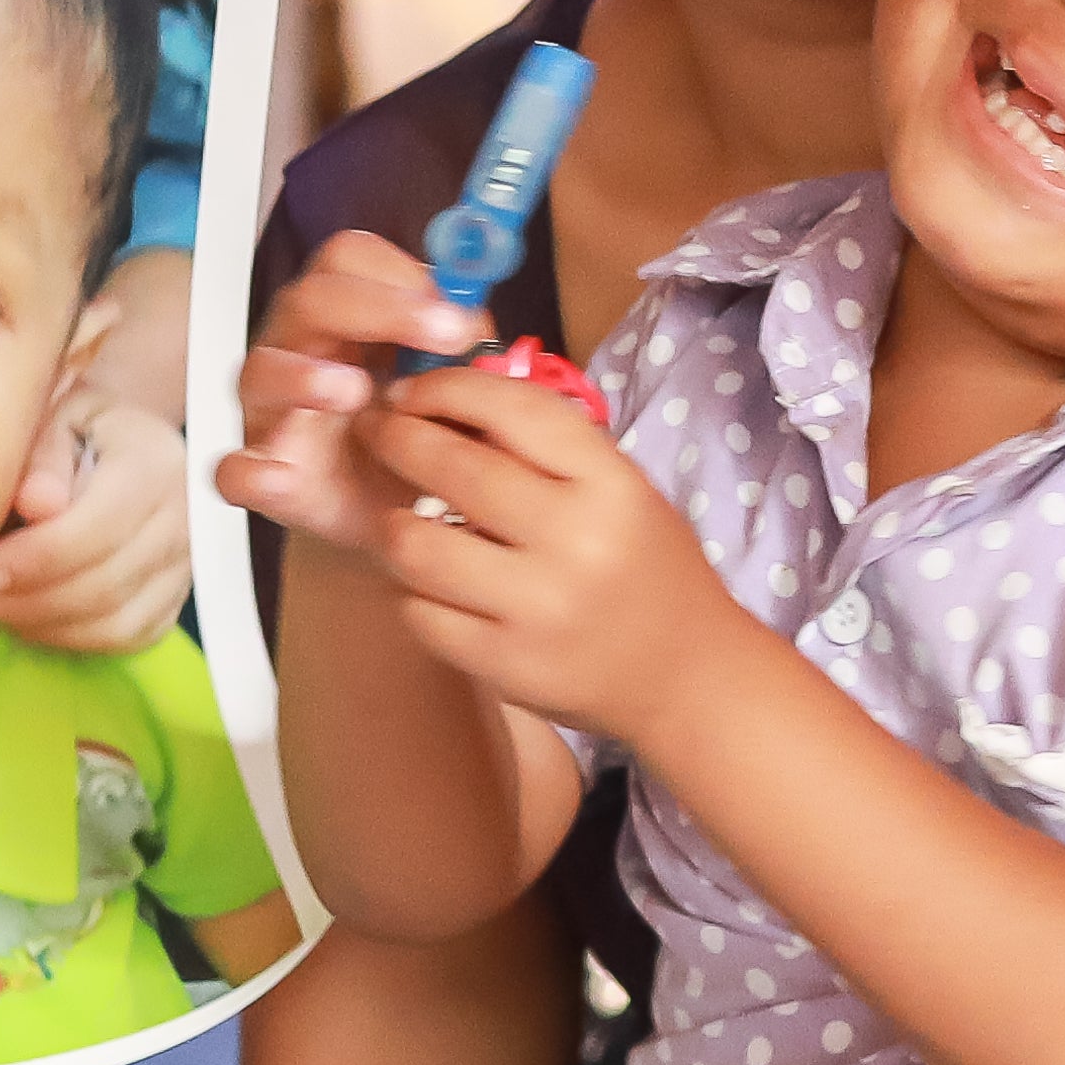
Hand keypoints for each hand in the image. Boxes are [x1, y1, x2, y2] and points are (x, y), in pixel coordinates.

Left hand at [0, 388, 193, 650]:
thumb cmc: (80, 428)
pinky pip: (124, 638)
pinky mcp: (174, 601)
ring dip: (39, 623)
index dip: (35, 558)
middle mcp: (185, 519)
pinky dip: (68, 637)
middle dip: (25, 599)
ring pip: (113, 622)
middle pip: (104, 584)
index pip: (98, 528)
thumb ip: (45, 455)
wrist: (127, 445)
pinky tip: (24, 616)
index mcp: (155, 463)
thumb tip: (37, 505)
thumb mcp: (58, 416)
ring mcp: (186, 566)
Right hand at [218, 232, 481, 548]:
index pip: (349, 260)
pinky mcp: (259, 474)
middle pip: (310, 299)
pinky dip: (250, 472)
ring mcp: (270, 410)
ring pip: (261, 369)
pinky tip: (279, 476)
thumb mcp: (448, 385)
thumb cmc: (415, 433)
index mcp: (344, 315)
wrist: (399, 518)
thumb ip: (462, 349)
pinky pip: (233, 469)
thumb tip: (480, 326)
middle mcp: (297, 348)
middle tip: (445, 334)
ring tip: (356, 391)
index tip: (460, 310)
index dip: (401, 273)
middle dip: (378, 309)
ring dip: (307, 375)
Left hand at [353, 364, 747, 737]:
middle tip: (376, 431)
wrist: (688, 677)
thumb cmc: (649, 568)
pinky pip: (421, 614)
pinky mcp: (506, 667)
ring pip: (418, 547)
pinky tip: (426, 583)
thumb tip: (451, 406)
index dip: (449, 387)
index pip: (515, 409)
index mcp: (611, 485)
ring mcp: (537, 609)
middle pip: (455, 469)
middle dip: (398, 439)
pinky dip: (413, 591)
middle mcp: (575, 541)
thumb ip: (549, 451)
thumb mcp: (623, 491)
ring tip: (396, 517)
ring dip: (394, 523)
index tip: (413, 388)